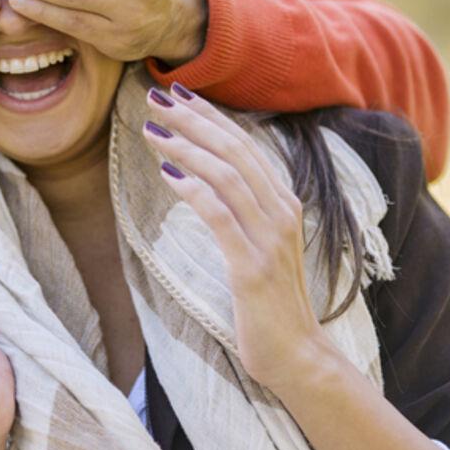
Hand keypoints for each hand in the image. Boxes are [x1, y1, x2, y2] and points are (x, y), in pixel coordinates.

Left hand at [141, 85, 336, 394]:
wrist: (297, 356)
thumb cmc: (269, 302)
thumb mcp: (259, 246)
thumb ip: (241, 211)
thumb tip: (203, 178)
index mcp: (283, 203)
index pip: (245, 144)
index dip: (211, 115)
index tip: (178, 92)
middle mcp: (282, 212)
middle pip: (235, 150)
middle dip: (194, 120)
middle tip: (156, 97)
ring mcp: (270, 239)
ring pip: (227, 176)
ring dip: (187, 148)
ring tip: (152, 130)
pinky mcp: (253, 267)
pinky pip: (222, 218)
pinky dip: (194, 191)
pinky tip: (167, 174)